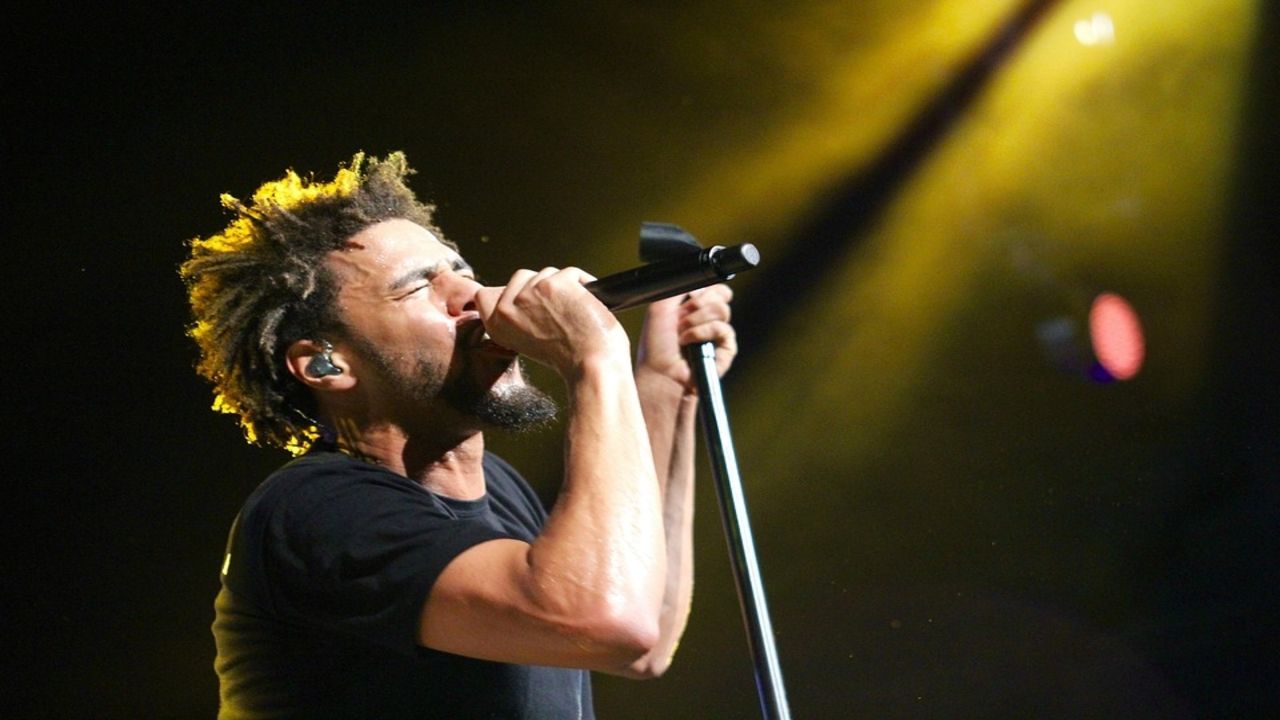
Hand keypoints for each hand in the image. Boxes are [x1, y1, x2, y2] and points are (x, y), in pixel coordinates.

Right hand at [474, 267, 627, 375]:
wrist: (592, 367)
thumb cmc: (570, 360)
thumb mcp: (528, 343)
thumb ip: (518, 319)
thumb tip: (525, 293)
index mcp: (497, 326)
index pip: (486, 295)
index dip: (510, 292)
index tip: (527, 302)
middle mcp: (508, 308)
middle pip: (524, 276)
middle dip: (543, 287)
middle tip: (560, 314)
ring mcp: (531, 293)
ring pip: (549, 273)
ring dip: (566, 288)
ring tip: (575, 314)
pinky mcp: (555, 283)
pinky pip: (573, 273)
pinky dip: (586, 285)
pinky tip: (588, 306)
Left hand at [635, 284, 735, 392]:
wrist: (659, 373)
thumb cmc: (656, 345)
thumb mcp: (661, 306)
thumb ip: (680, 287)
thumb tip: (702, 282)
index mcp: (693, 308)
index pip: (713, 287)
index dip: (704, 288)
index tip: (687, 296)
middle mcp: (707, 320)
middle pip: (721, 294)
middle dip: (698, 302)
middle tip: (681, 316)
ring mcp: (717, 335)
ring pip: (722, 309)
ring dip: (696, 319)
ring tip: (681, 333)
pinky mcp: (726, 350)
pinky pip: (723, 329)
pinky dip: (702, 332)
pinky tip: (688, 342)